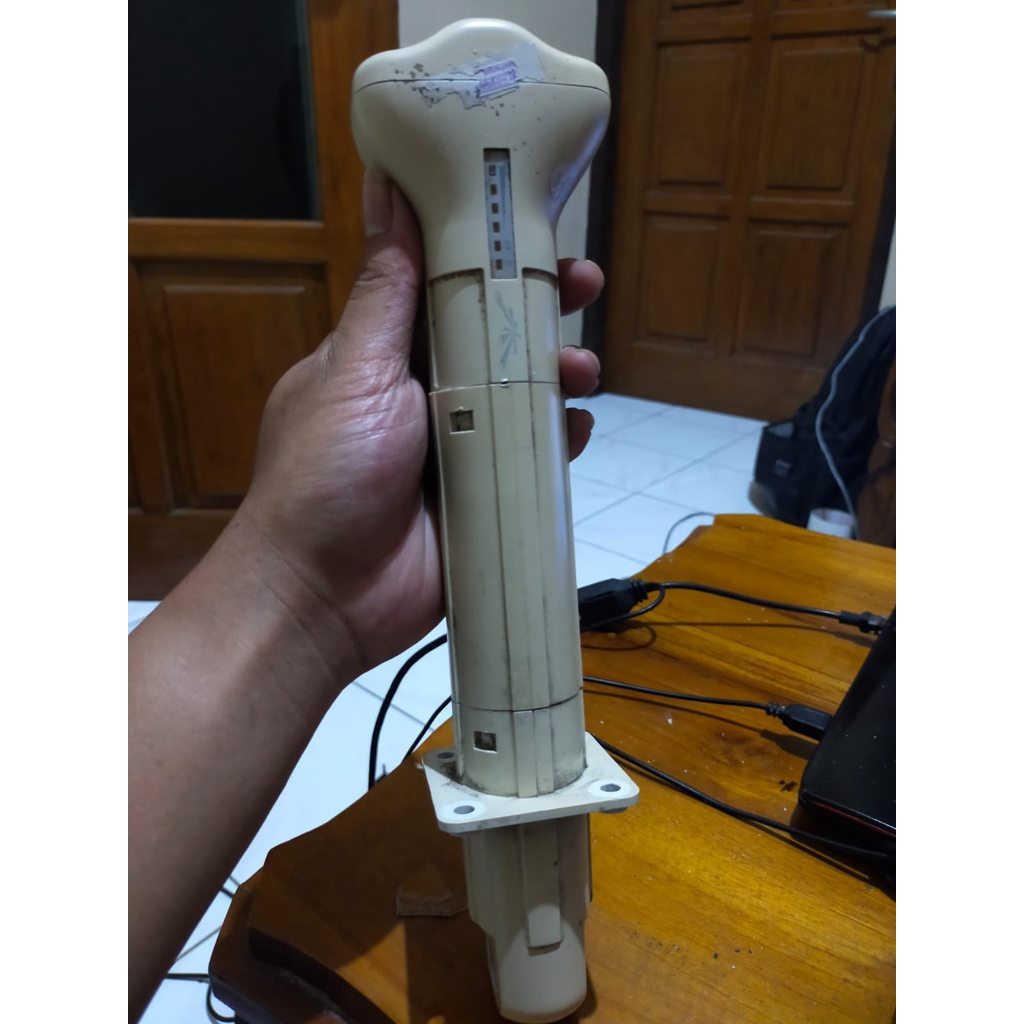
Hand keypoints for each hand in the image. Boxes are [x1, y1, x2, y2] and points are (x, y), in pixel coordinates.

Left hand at [235, 171, 602, 689]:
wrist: (323, 596)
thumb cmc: (325, 474)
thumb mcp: (355, 371)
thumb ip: (385, 289)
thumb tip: (386, 188)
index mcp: (384, 356)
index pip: (444, 287)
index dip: (490, 254)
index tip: (533, 226)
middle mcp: (422, 394)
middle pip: (493, 337)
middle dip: (539, 309)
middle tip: (585, 285)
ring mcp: (455, 446)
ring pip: (520, 396)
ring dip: (556, 374)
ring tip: (582, 370)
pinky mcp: (482, 496)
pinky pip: (529, 458)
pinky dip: (555, 441)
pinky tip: (574, 430)